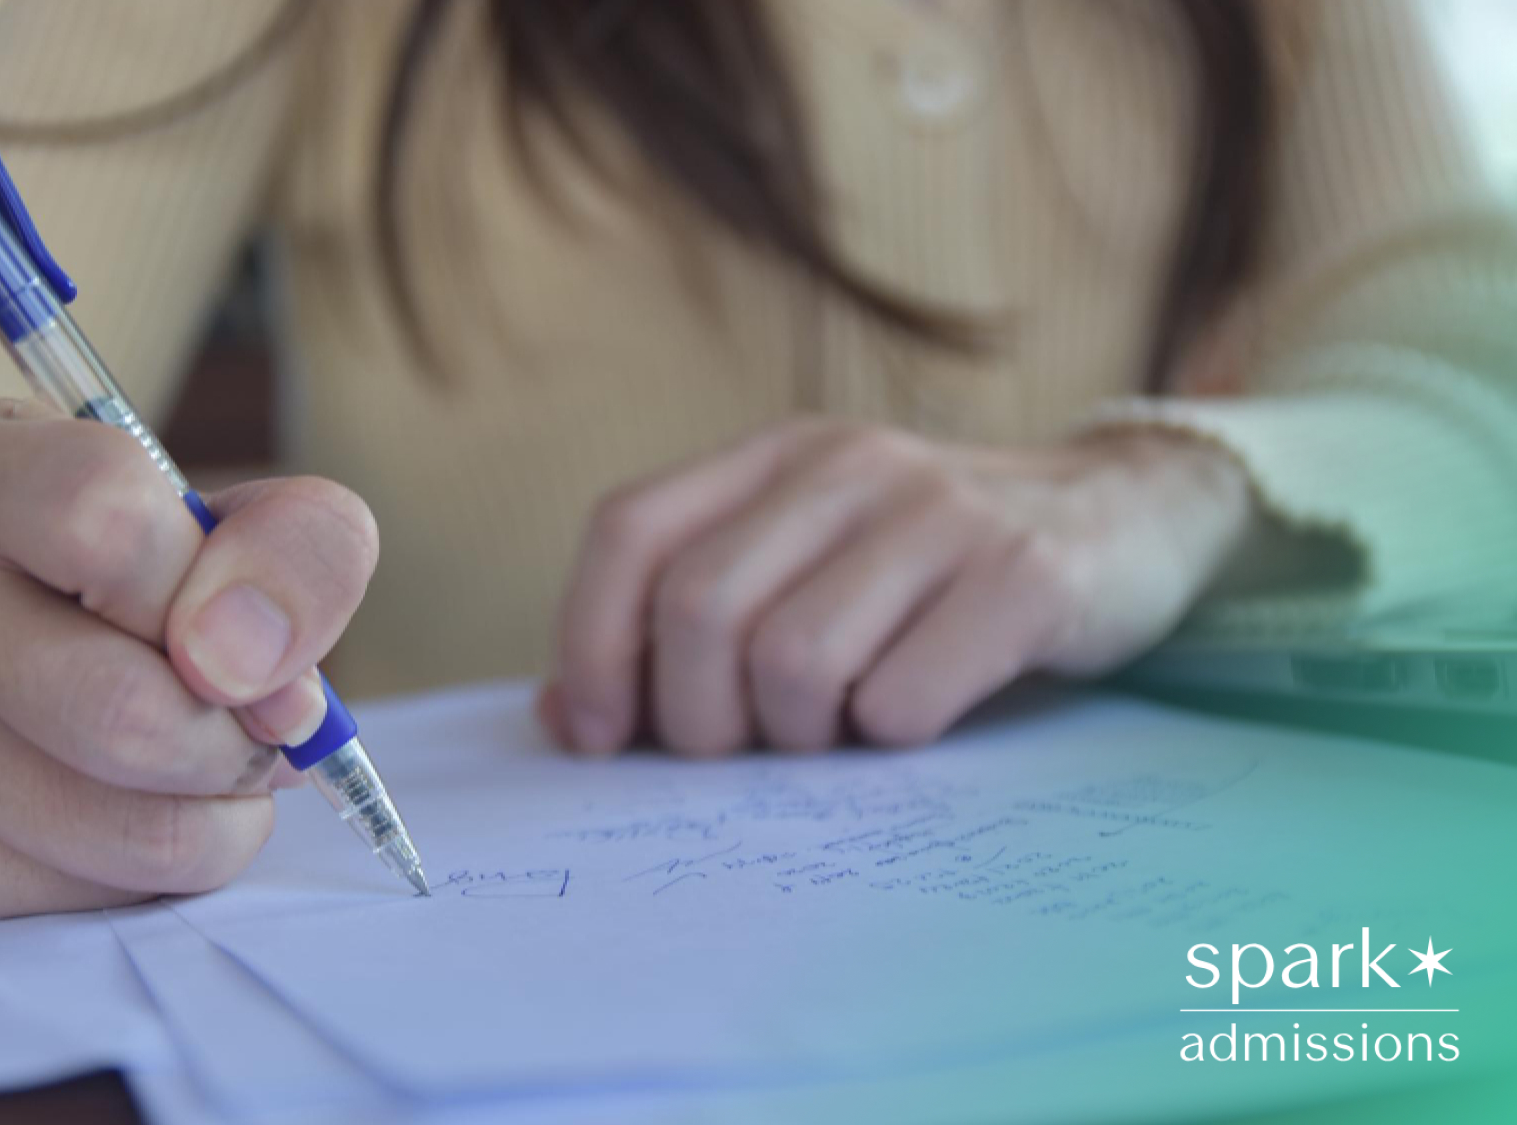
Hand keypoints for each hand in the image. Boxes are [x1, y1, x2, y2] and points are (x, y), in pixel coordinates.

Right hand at [0, 398, 378, 918]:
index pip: (105, 522)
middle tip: (262, 724)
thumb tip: (278, 695)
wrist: (1, 642)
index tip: (264, 647)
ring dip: (222, 813)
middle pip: (124, 714)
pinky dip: (162, 869)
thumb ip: (297, 554)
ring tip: (206, 761)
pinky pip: (99, 898)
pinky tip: (132, 805)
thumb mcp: (228, 515)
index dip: (224, 596)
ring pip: (135, 831)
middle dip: (240, 739)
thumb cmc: (137, 569)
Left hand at [542, 419, 1255, 754]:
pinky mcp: (1025, 575)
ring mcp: (941, 513)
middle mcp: (848, 465)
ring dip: (798, 737)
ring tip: (837, 732)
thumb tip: (562, 719)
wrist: (1126, 514)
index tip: (597, 734)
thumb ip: (681, 630)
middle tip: (741, 752)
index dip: (591, 643)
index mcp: (775, 457)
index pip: (630, 531)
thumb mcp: (806, 569)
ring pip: (794, 662)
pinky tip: (918, 718)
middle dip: (695, 718)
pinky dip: (890, 742)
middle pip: (700, 609)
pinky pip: (902, 702)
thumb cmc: (929, 574)